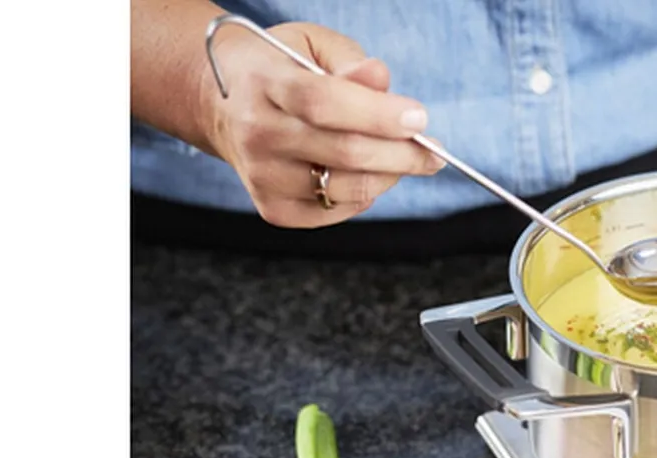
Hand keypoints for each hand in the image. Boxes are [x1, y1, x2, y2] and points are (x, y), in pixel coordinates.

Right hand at [200, 21, 443, 227]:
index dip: (378, 114)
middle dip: (401, 154)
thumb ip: (350, 62)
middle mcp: (258, 134)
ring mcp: (263, 177)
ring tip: (405, 160)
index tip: (419, 118)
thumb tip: (381, 80)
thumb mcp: (312, 46)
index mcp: (265, 83)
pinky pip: (336, 211)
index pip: (325, 103)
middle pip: (344, 153)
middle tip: (433, 152)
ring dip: (389, 177)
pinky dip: (363, 196)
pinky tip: (368, 175)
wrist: (224, 105)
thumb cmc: (281, 70)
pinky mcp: (274, 210)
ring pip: (346, 189)